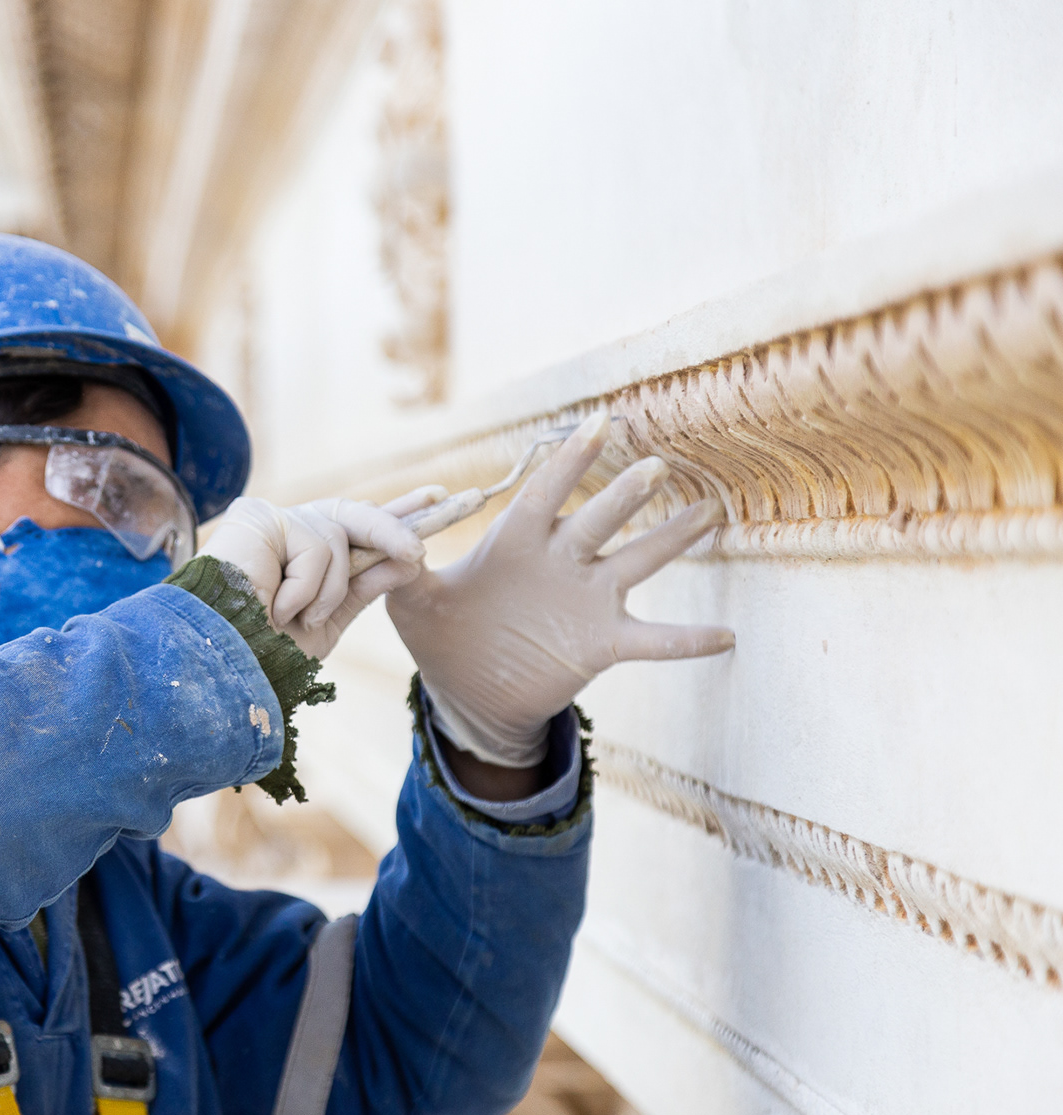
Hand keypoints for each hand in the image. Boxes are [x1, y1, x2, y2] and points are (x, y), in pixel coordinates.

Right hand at [201, 490, 442, 659]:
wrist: (222, 661)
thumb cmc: (265, 651)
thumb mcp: (328, 620)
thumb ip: (365, 585)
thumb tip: (412, 557)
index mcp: (302, 556)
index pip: (355, 526)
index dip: (396, 514)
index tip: (436, 499)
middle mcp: (288, 532)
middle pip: (353, 515)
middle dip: (394, 526)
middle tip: (425, 541)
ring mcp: (273, 522)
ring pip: (337, 538)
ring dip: (329, 590)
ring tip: (295, 618)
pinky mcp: (259, 518)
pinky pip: (315, 546)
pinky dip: (305, 588)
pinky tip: (275, 606)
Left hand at [384, 413, 733, 766]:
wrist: (468, 691)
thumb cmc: (443, 636)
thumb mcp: (411, 604)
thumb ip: (401, 571)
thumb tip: (387, 546)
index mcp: (517, 542)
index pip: (545, 492)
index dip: (569, 461)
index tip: (598, 423)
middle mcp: (561, 561)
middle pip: (598, 519)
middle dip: (624, 494)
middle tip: (654, 465)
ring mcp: (587, 599)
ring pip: (637, 562)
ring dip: (671, 539)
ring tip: (709, 512)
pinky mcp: (602, 642)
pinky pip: (654, 640)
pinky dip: (688, 640)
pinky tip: (728, 636)